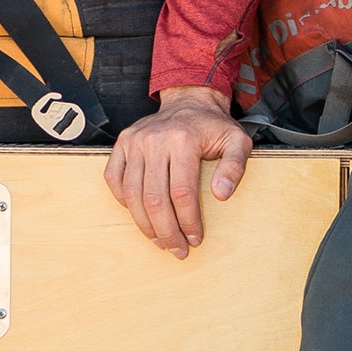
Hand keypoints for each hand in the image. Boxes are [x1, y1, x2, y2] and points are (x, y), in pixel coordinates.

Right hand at [103, 85, 253, 258]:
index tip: (195, 238)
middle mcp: (155, 140)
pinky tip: (140, 215)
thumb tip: (221, 195)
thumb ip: (235, 167)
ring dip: (145, 224)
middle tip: (177, 249)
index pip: (182, 193)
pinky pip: (114, 179)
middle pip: (155, 199)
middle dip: (166, 231)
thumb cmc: (213, 126)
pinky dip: (123, 202)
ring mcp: (135, 141)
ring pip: (132, 194)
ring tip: (159, 240)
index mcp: (183, 140)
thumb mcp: (237, 141)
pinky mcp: (122, 143)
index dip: (188, 222)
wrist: (189, 101)